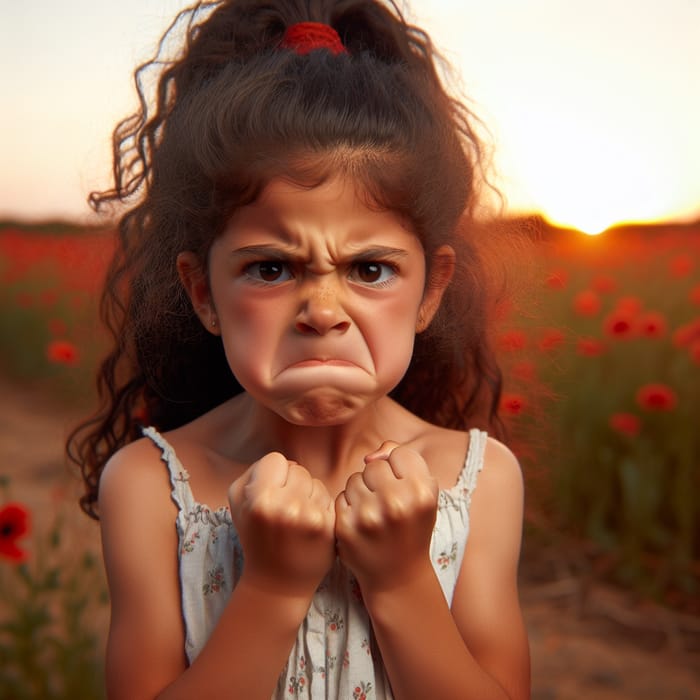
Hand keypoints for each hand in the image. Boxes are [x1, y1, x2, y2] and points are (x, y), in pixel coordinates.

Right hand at [229, 453, 335, 597]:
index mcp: (260, 499)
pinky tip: (309, 523)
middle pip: (298, 469)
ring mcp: (310, 516)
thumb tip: (281, 464)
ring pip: (315, 481)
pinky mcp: (328, 526)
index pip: (277, 460)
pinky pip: (328, 497)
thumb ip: (253, 474)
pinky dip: (319, 506)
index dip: (274, 474)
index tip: (271, 491)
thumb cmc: (257, 538)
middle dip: (291, 484)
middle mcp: (286, 506)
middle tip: (284, 507)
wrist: (277, 582)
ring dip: (307, 494)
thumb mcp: (238, 504)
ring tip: (296, 516)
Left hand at [334, 442, 438, 592]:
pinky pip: (341, 497)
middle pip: (374, 465)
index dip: (400, 470)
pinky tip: (362, 523)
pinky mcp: (346, 527)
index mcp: (421, 492)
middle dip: (378, 480)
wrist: (399, 576)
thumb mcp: (423, 493)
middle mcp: (397, 502)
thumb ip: (403, 459)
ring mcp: (369, 516)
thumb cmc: (411, 527)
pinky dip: (349, 507)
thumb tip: (370, 456)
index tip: (404, 490)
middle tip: (387, 503)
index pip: (400, 453)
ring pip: (354, 479)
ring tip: (374, 513)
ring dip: (361, 492)